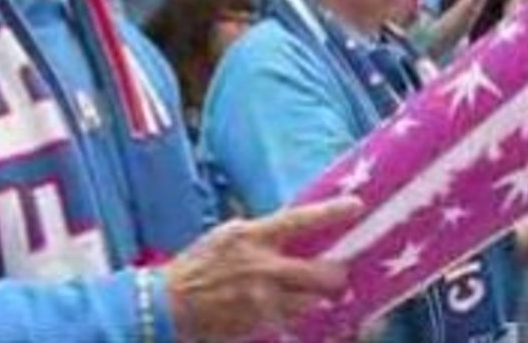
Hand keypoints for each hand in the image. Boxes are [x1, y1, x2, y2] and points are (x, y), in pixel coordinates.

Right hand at [164, 196, 361, 341]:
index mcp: (250, 236)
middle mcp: (262, 265)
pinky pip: (293, 318)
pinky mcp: (262, 322)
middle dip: (336, 275)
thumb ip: (257, 234)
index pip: (298, 220)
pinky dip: (294, 313)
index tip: (356, 205)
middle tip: (338, 273)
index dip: (330, 212)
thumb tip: (288, 232)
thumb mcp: (225, 237)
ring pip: (312, 300)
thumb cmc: (197, 266)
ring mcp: (264, 297)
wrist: (171, 304)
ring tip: (309, 293)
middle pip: (321, 272)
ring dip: (314, 297)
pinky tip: (283, 307)